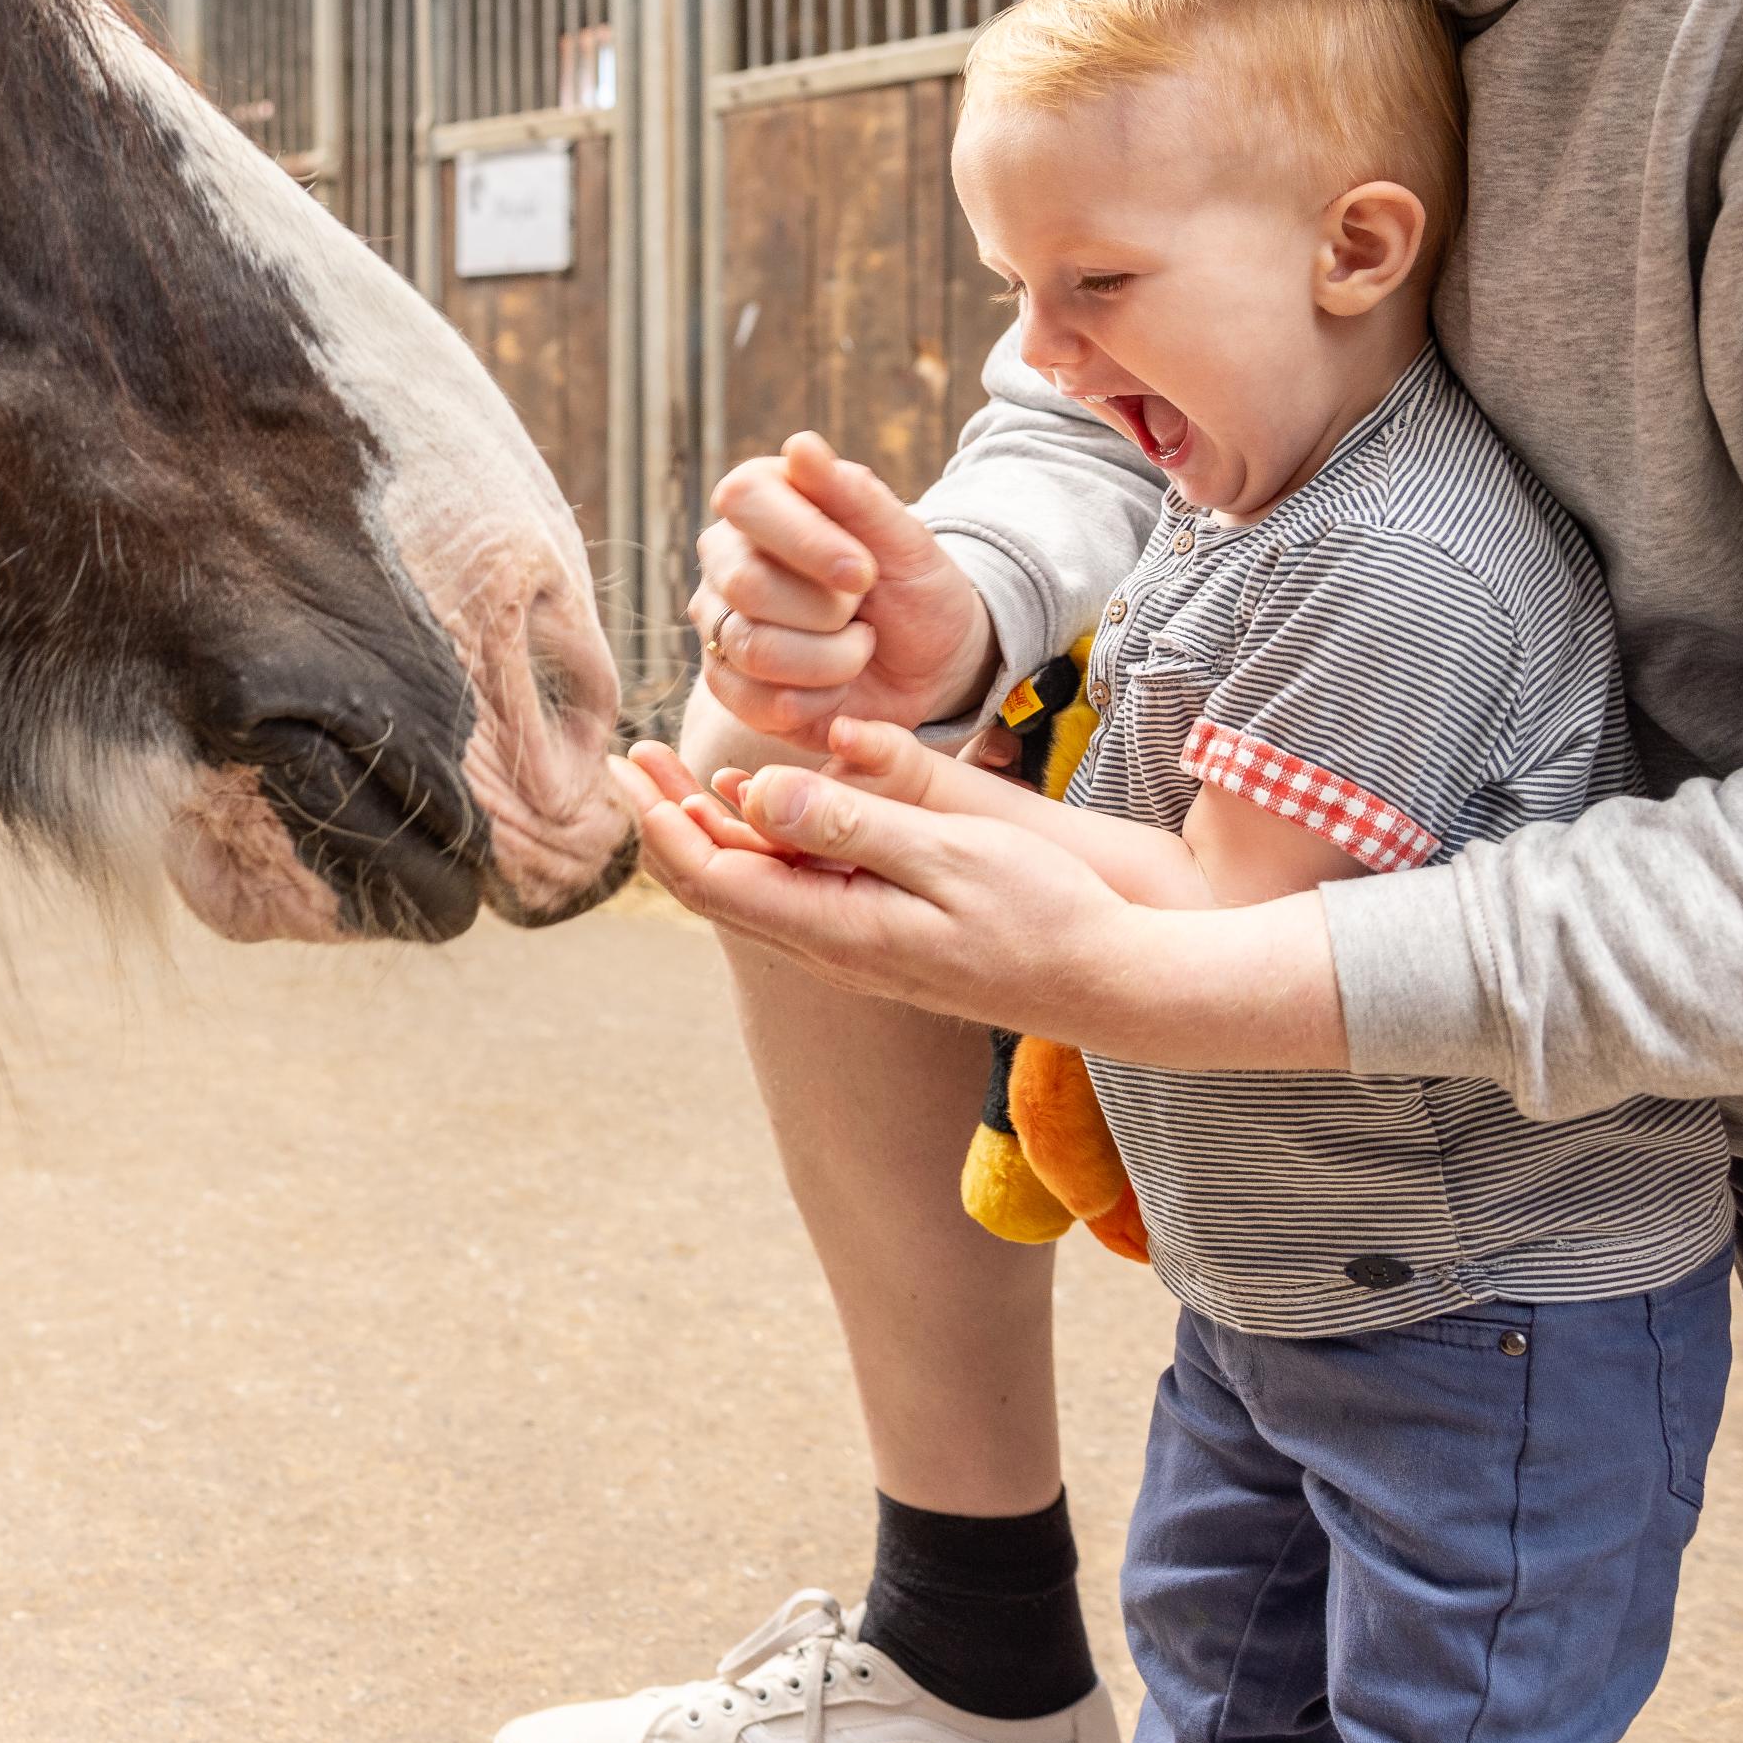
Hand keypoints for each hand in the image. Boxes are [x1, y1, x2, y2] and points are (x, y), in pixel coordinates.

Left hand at [608, 750, 1351, 1071]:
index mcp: (837, 929)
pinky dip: (760, 846)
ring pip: (753, 890)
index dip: (658, 821)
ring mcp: (856, 951)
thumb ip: (851, 824)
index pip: (713, 878)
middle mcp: (832, 949)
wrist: (1116, 984)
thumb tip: (755, 797)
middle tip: (629, 758)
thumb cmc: (1047, 911)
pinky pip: (797, 893)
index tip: (626, 765)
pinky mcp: (883, 943)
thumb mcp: (951, 852)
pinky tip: (758, 812)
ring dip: (705, 832)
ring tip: (671, 776)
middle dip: (664, 820)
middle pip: (717, 885)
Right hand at [692, 433, 995, 748]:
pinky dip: (818, 702)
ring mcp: (719, 622)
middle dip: (829, 610)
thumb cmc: (915, 589)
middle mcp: (726, 557)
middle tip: (864, 610)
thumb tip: (800, 445)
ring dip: (833, 660)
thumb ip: (854, 494)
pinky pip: (757, 704)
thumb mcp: (907, 541)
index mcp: (762, 500)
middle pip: (746, 583)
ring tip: (858, 647)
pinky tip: (838, 687)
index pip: (743, 499)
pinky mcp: (726, 685)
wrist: (929, 665)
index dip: (805, 541)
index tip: (865, 572)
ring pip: (754, 648)